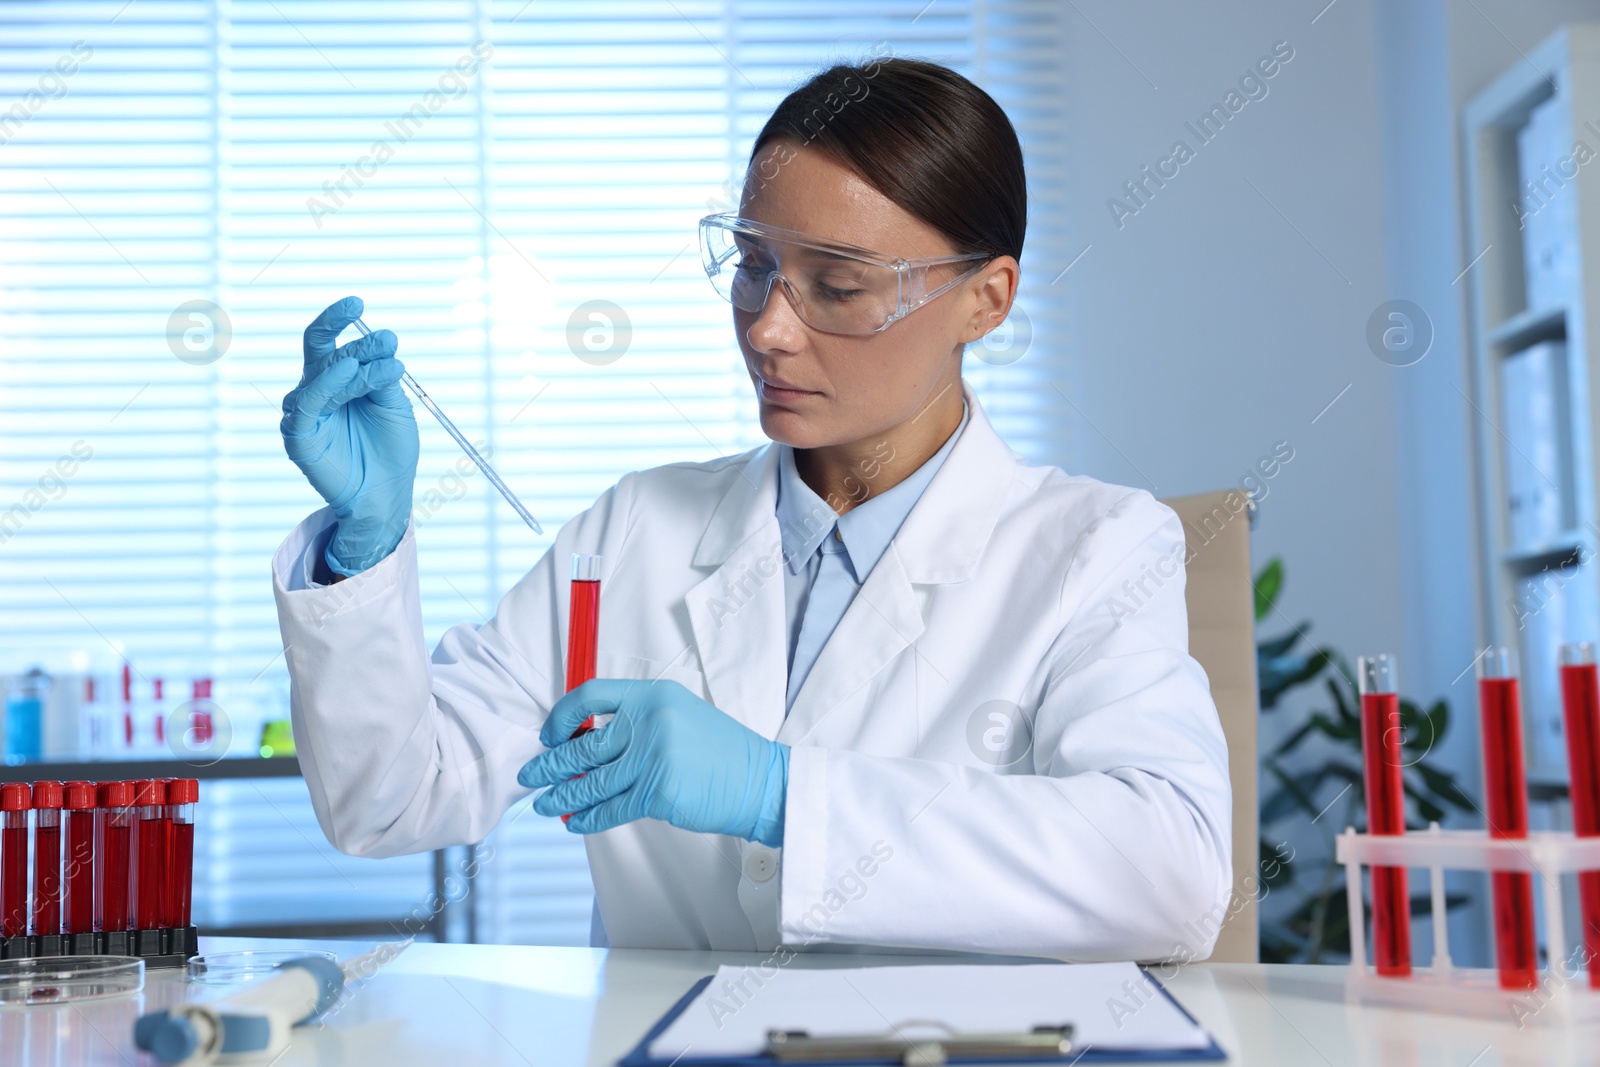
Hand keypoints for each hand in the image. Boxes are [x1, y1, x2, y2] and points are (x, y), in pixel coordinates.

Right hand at [281, 296, 419, 575]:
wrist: (388, 493)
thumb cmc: (391, 448)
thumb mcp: (394, 404)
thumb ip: (383, 376)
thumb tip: (383, 343)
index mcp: (337, 379)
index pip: (330, 341)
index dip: (343, 321)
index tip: (362, 307)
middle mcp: (316, 390)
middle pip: (321, 351)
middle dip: (347, 334)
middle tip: (376, 325)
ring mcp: (305, 411)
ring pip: (323, 375)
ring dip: (354, 364)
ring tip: (384, 360)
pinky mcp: (298, 435)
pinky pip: (308, 403)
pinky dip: (327, 385)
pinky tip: (348, 373)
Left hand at [518, 679, 788, 846]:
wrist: (761, 782)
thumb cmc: (721, 753)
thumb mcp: (680, 717)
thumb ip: (637, 723)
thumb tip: (583, 744)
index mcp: (654, 695)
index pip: (591, 694)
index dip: (562, 715)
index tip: (549, 734)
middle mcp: (650, 722)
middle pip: (583, 745)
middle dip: (549, 765)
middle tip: (530, 775)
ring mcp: (653, 758)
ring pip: (590, 782)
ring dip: (561, 797)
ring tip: (544, 804)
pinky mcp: (657, 793)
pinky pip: (610, 809)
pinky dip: (587, 818)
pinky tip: (575, 823)